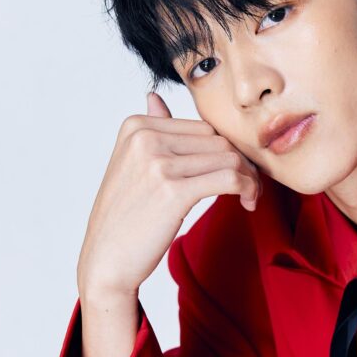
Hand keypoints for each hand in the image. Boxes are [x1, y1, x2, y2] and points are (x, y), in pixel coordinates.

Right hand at [77, 91, 263, 297]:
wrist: (106, 259)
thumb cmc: (124, 216)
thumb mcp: (130, 165)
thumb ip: (150, 130)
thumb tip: (154, 98)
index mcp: (136, 126)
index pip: (203, 128)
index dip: (226, 151)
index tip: (235, 172)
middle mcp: (145, 138)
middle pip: (218, 141)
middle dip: (241, 163)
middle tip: (249, 187)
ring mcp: (158, 163)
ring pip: (228, 158)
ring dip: (249, 178)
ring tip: (250, 197)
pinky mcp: (173, 191)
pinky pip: (229, 178)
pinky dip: (247, 189)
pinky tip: (247, 203)